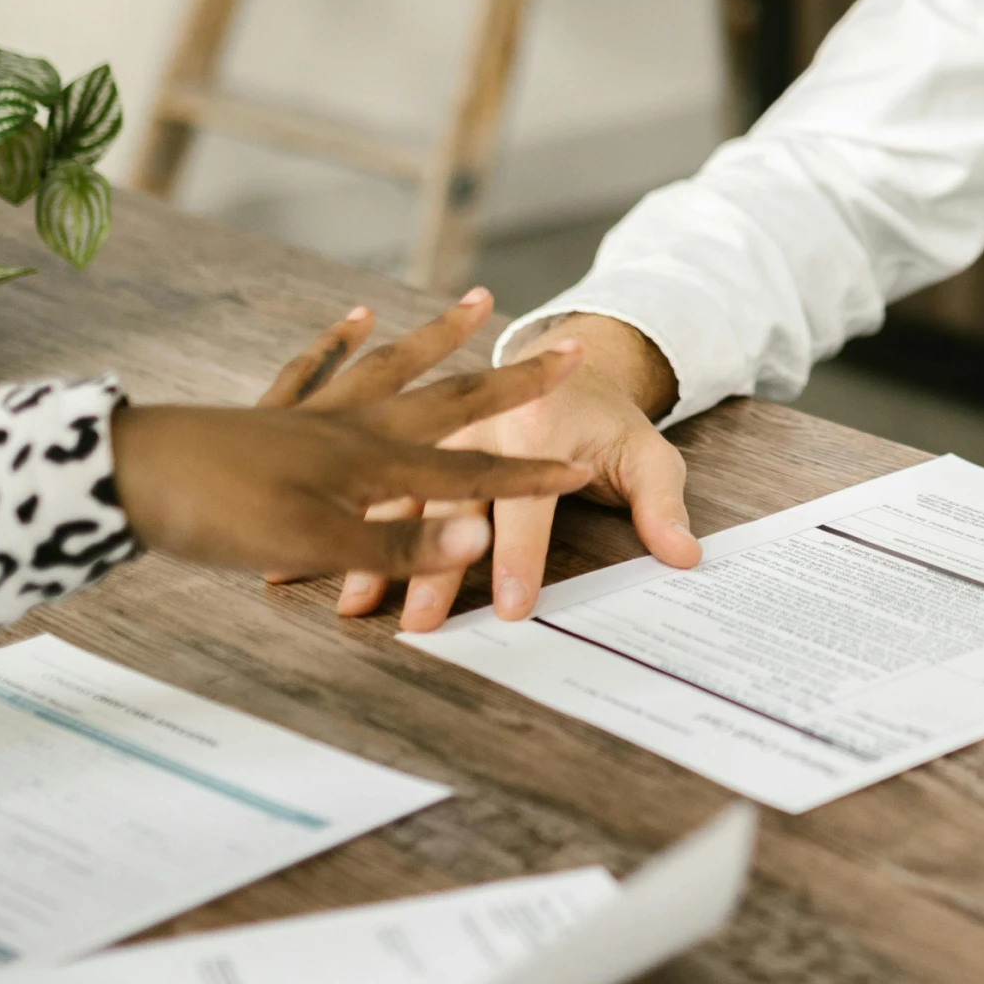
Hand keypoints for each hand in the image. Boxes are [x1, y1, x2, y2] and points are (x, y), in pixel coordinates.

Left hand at [111, 338, 593, 581]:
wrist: (126, 477)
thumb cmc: (221, 516)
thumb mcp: (315, 543)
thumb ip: (401, 538)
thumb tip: (483, 536)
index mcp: (373, 462)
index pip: (471, 474)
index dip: (528, 475)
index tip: (581, 465)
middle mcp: (355, 427)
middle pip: (451, 399)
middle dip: (513, 380)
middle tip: (566, 346)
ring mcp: (313, 414)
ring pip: (391, 368)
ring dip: (439, 339)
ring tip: (477, 302)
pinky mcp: (270, 415)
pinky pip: (314, 371)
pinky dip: (338, 344)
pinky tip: (352, 321)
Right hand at [329, 310, 698, 633]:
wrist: (566, 359)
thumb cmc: (606, 421)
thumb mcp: (645, 452)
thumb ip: (661, 504)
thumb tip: (686, 556)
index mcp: (539, 426)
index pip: (530, 504)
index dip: (523, 558)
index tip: (513, 609)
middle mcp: (481, 428)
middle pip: (456, 506)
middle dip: (436, 567)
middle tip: (421, 624)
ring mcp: (438, 433)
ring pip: (402, 497)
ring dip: (376, 549)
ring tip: (353, 602)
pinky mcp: (408, 443)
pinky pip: (367, 486)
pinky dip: (337, 525)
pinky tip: (297, 564)